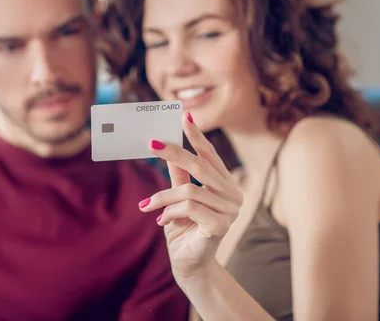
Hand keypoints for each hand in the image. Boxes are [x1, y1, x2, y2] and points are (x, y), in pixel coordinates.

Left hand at [138, 112, 243, 280]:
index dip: (196, 136)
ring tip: (146, 206)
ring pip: (189, 189)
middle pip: (200, 166)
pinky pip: (189, 207)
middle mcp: (233, 195)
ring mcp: (230, 211)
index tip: (183, 116)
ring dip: (162, 197)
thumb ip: (178, 173)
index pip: (211, 155)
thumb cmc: (184, 228)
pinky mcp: (220, 226)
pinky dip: (169, 212)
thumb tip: (166, 144)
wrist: (188, 263)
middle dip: (173, 151)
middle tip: (150, 143)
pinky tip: (161, 221)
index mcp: (226, 184)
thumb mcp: (178, 196)